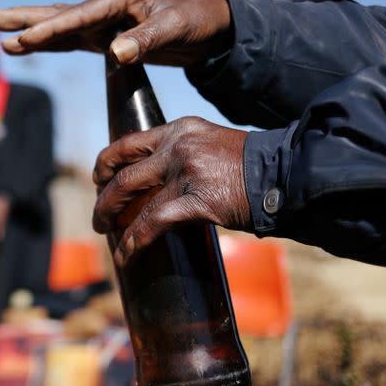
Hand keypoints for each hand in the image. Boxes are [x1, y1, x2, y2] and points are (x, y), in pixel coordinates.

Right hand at [0, 0, 230, 66]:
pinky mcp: (108, 38)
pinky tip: (33, 46)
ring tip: (3, 39)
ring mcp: (105, 23)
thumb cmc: (195, 20)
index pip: (78, 16)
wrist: (210, 28)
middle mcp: (107, 8)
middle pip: (59, 15)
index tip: (25, 39)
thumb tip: (114, 53)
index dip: (50, 29)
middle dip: (27, 20)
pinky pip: (75, 41)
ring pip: (62, 28)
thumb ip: (144, 40)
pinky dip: (54, 44)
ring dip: (34, 34)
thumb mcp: (174, 28)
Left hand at [92, 117, 250, 267]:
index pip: (128, 143)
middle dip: (104, 197)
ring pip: (131, 196)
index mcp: (179, 130)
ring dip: (111, 218)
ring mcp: (186, 172)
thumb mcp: (210, 145)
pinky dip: (133, 242)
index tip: (99, 178)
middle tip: (99, 216)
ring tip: (104, 233)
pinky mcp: (196, 200)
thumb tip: (153, 177)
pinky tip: (125, 255)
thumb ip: (181, 154)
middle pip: (123, 172)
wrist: (287, 175)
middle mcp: (177, 147)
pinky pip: (152, 223)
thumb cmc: (250, 167)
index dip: (106, 162)